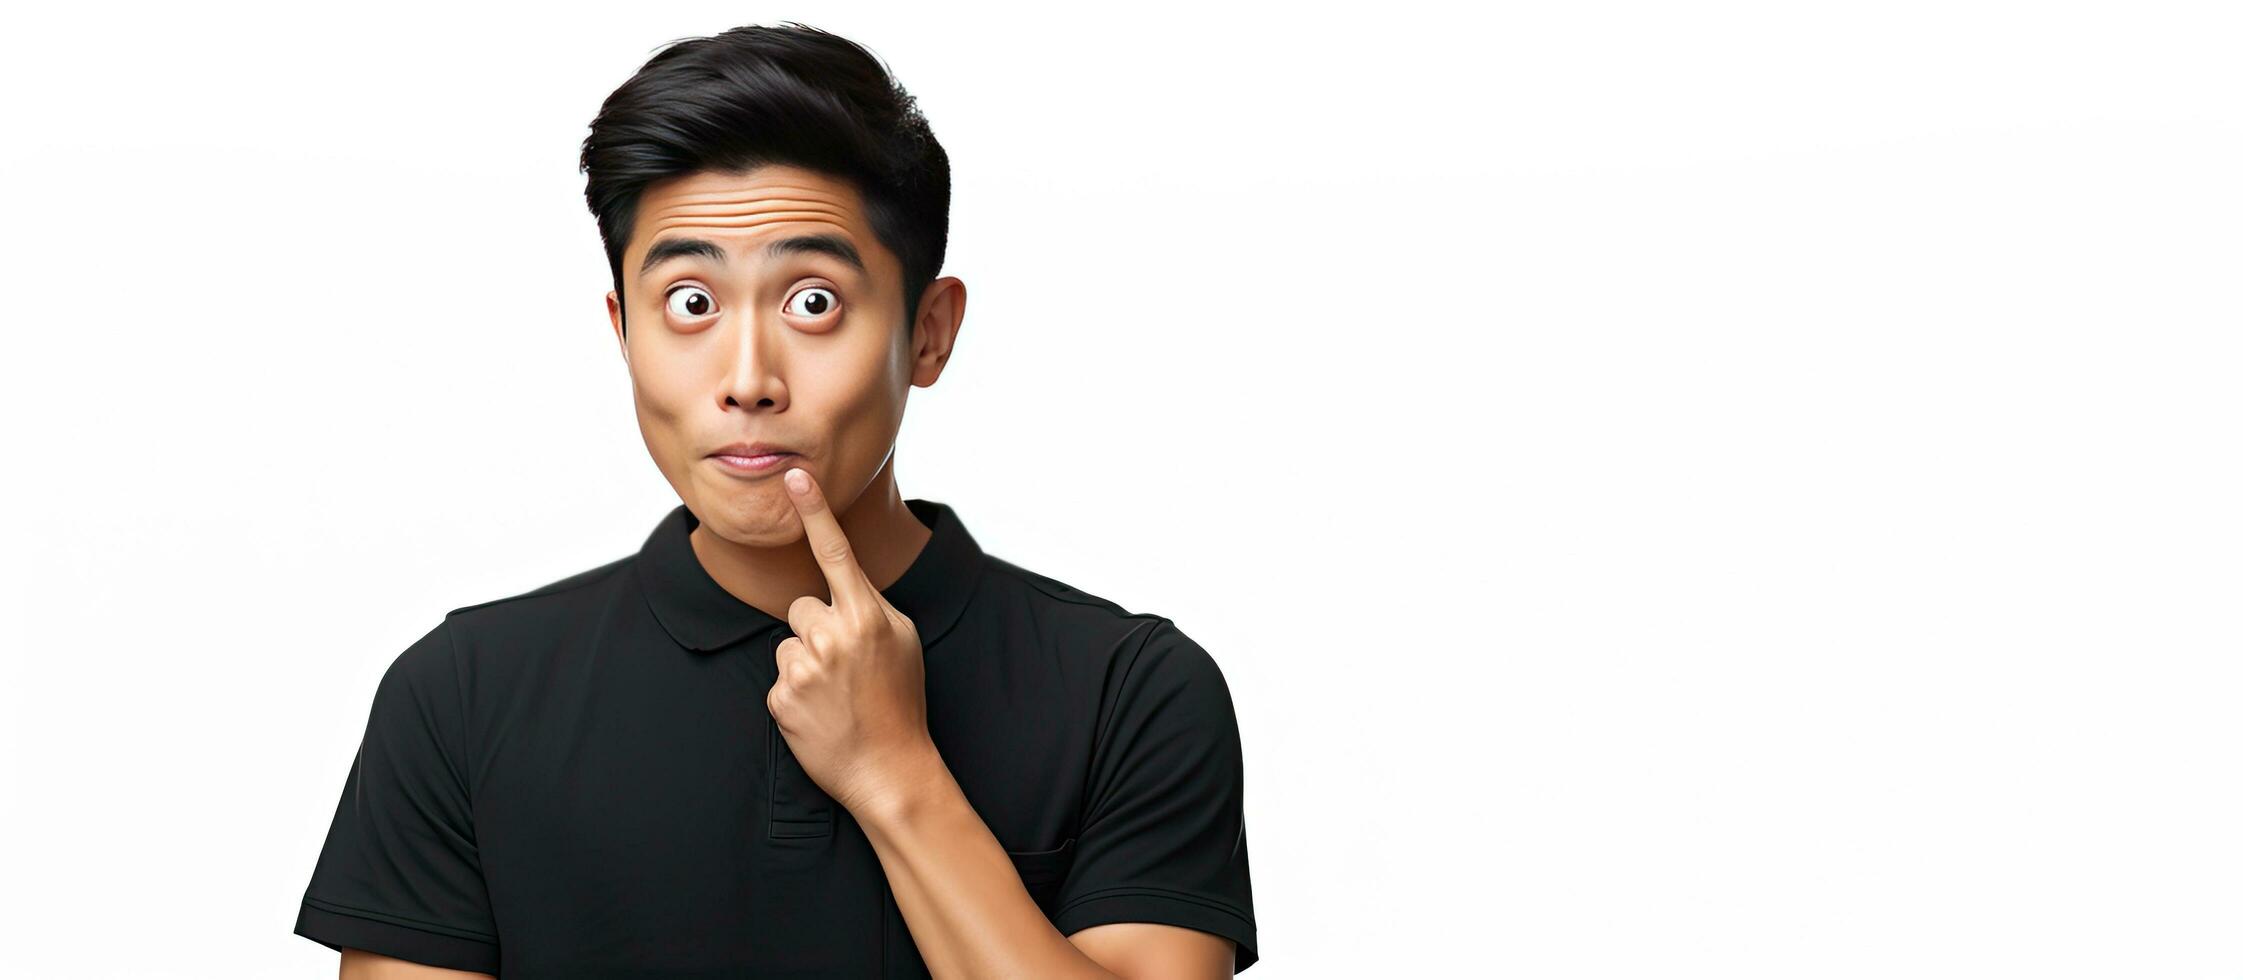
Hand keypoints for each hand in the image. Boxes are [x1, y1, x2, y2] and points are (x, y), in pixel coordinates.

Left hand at [768, 466, 939, 815]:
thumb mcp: (903, 642)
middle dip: (817, 629)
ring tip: (834, 693)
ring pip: (788, 642)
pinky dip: (796, 693)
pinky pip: (780, 677)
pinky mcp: (780, 698)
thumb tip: (842, 591)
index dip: (814, 511)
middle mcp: (832, 636)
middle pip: (802, 607)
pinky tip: (820, 712)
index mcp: (867, 616)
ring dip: (806, 662)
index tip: (795, 477)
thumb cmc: (901, 702)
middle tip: (845, 666)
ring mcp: (803, 668)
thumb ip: (871, 608)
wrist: (889, 769)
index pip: (835, 552)